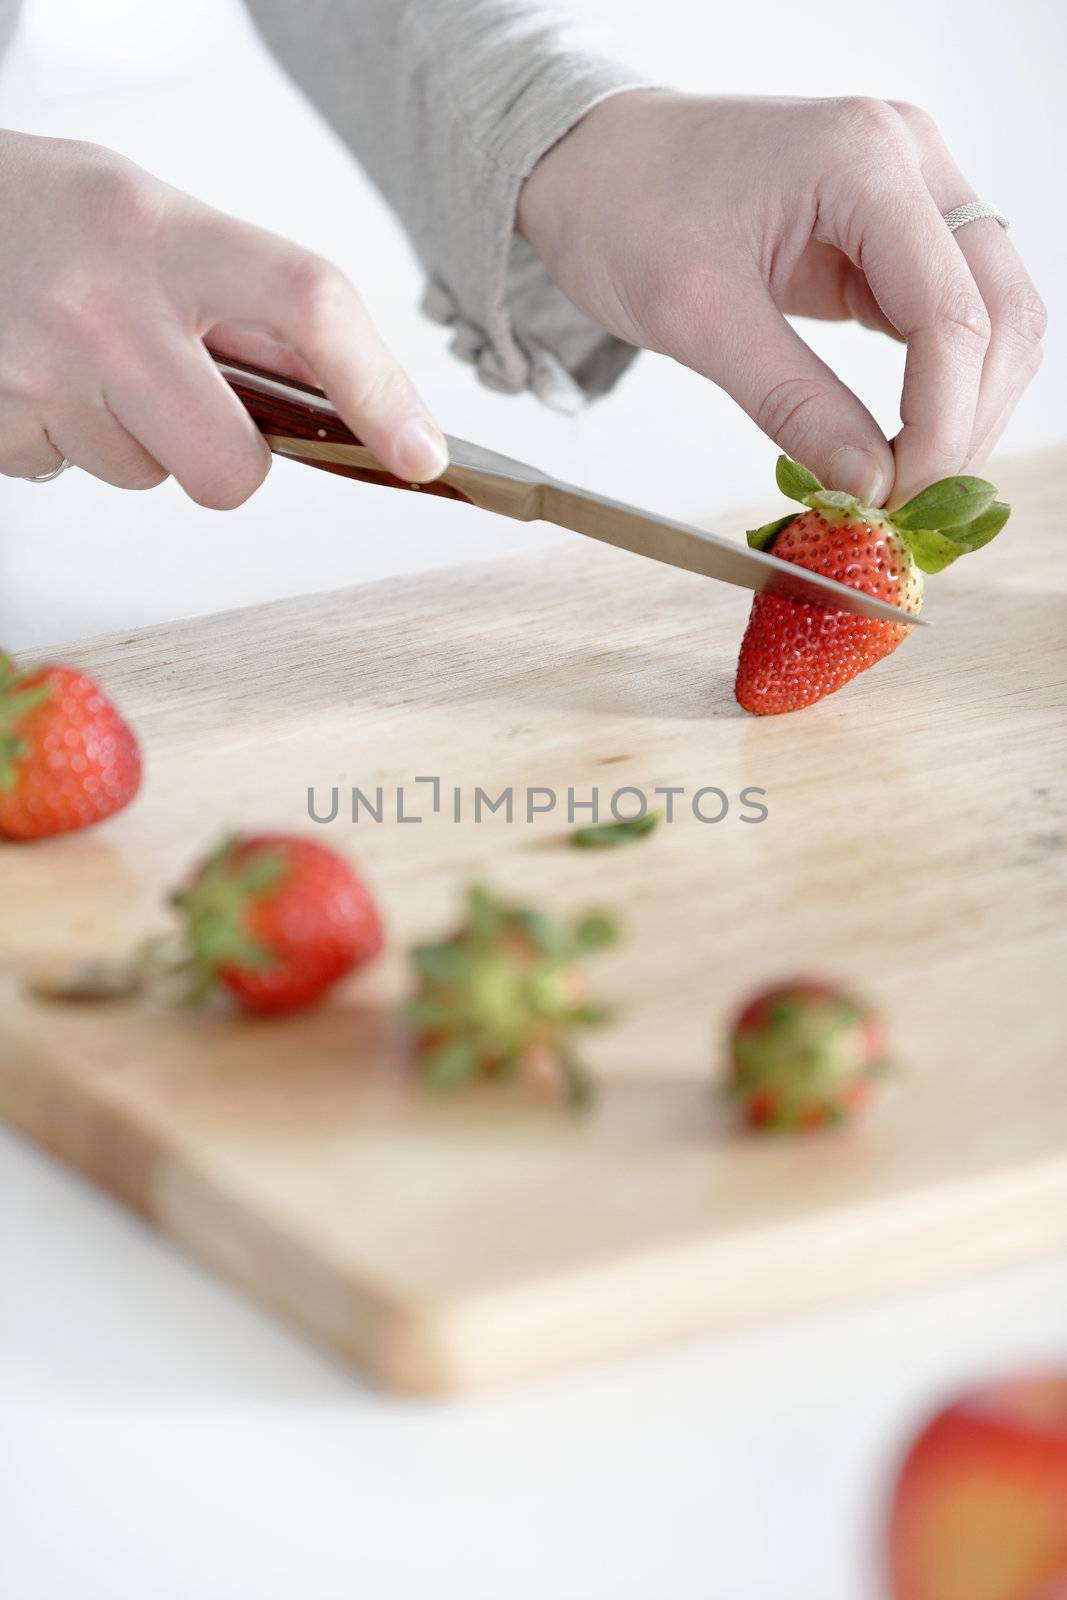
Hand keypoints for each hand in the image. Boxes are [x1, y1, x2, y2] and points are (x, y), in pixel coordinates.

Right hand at [0, 131, 447, 503]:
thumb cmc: (47, 214)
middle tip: (187, 400)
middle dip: (227, 458)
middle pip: (232, 465)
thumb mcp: (153, 218)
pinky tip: (43, 376)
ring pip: (147, 477)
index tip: (420, 451)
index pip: (307, 305)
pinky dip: (67, 440)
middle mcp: (100, 304)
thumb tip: (346, 395)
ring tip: (84, 360)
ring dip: (133, 439)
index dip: (378, 389)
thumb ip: (244, 298)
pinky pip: (72, 476)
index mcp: (160, 233)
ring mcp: (40, 374)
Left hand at [518, 92, 1045, 505]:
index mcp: (864, 159)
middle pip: (1003, 311)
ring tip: (902, 483)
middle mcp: (910, 158)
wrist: (590, 161)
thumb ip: (791, 401)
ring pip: (994, 317)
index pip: (953, 312)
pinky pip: (948, 316)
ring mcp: (911, 189)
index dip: (942, 424)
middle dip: (968, 422)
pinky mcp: (894, 230)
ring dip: (965, 409)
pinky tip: (895, 442)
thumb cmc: (623, 209)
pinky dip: (936, 387)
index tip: (899, 500)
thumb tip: (869, 485)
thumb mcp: (696, 316)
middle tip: (910, 505)